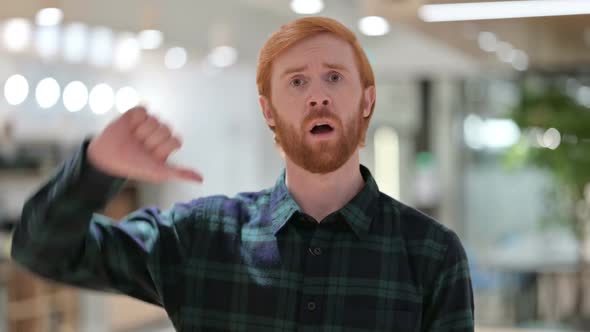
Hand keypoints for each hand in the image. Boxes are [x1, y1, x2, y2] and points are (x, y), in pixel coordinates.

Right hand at [87, 106, 202, 182]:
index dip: (163, 147)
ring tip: (133, 139)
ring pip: (155, 119)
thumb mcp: (159, 173)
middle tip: (140, 147)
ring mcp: (147, 122)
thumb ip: (179, 173)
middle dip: (151, 140)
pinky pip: (143, 110)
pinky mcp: (135, 114)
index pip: (175, 140)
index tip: (152, 155)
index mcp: (166, 145)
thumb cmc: (133, 166)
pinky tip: (128, 128)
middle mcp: (159, 132)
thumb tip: (200, 179)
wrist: (108, 159)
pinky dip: (135, 119)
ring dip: (142, 131)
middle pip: (165, 129)